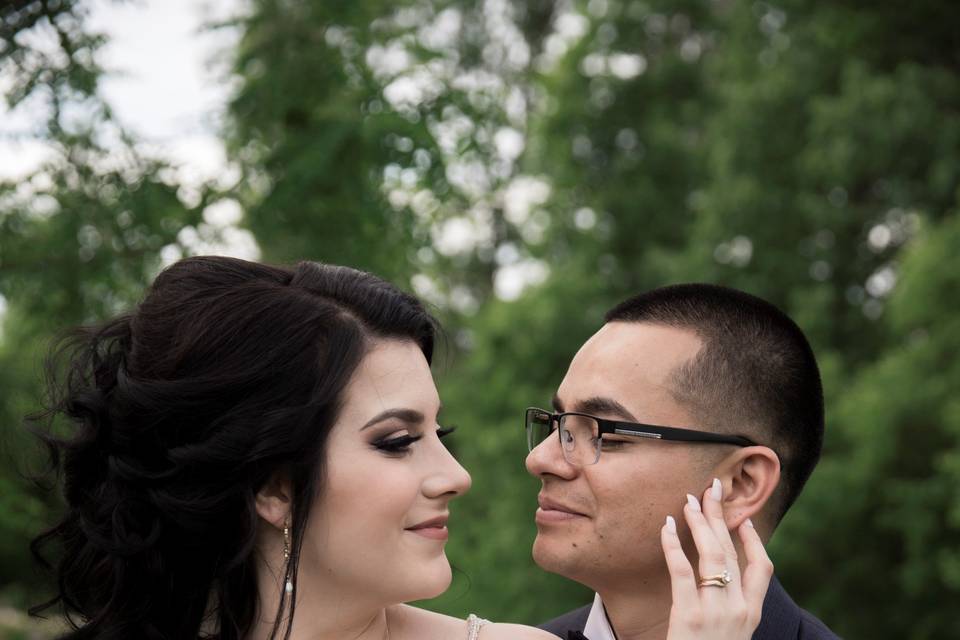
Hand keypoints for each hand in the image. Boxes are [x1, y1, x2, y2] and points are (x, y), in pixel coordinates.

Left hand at [660, 479, 772, 639]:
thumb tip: (720, 579)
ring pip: (711, 555)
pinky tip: (665, 526)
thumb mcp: (730, 634)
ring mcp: (716, 612)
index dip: (754, 539)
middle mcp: (739, 610)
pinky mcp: (689, 615)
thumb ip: (729, 608)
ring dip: (699, 523)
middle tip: (712, 489)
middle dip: (722, 517)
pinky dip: (672, 545)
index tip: (744, 517)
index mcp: (752, 614)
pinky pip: (680, 571)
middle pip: (732, 552)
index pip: (762, 568)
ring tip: (689, 501)